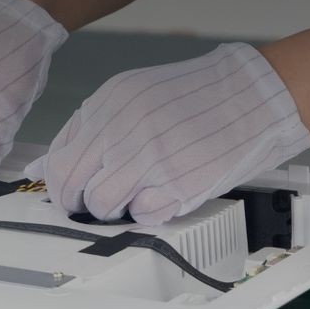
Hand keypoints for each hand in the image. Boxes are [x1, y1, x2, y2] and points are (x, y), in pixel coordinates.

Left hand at [27, 43, 309, 224]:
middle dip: (77, 202)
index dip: (59, 181)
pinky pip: (142, 214)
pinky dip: (147, 212)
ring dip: (112, 209)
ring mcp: (149, 159)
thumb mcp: (137, 94)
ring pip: (102, 205)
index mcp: (109, 103)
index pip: (60, 155)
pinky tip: (162, 195)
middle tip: (90, 206)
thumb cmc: (200, 96)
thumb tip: (54, 165)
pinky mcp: (177, 185)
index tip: (67, 191)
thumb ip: (95, 126)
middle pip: (72, 184)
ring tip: (132, 196)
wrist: (255, 95)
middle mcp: (122, 130)